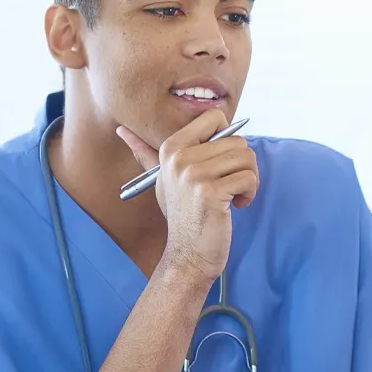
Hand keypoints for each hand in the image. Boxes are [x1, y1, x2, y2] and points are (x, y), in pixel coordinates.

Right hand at [117, 110, 258, 279]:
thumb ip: (146, 153)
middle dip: (243, 165)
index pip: (215, 117)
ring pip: (247, 158)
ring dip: (248, 180)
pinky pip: (248, 178)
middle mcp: (179, 158)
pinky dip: (249, 193)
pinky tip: (236, 206)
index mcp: (171, 148)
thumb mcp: (163, 179)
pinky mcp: (211, 193)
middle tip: (230, 186)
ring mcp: (193, 175)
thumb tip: (122, 130)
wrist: (188, 254)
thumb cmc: (182, 214)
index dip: (228, 139)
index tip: (221, 162)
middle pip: (237, 141)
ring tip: (233, 196)